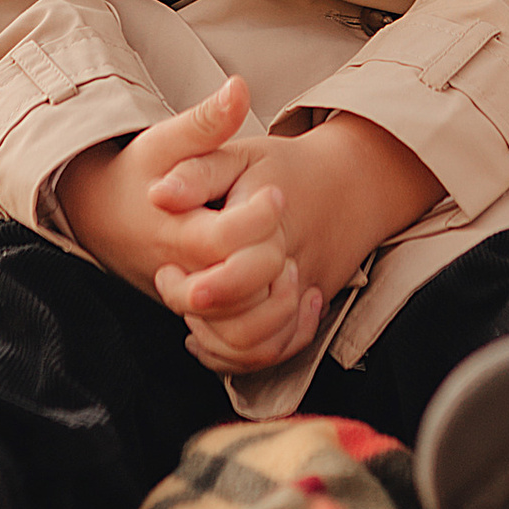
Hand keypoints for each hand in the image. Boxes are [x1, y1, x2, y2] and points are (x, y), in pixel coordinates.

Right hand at [59, 82, 310, 359]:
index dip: (256, 219)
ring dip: (279, 306)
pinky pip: (239, 343)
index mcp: (178, 232)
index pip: (225, 240)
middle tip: (287, 234)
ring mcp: (192, 299)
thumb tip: (239, 87)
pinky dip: (273, 330)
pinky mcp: (199, 313)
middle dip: (273, 262)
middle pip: (240, 288)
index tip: (273, 193)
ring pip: (241, 329)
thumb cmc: (137, 173)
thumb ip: (205, 121)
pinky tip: (296, 295)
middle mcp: (186, 274)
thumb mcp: (165, 142)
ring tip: (294, 268)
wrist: (98, 215)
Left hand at [166, 110, 442, 371]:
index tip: (165, 269)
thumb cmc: (283, 168)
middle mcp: (290, 267)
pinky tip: (212, 331)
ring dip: (217, 339)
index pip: (229, 280)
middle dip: (198, 314)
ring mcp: (303, 294)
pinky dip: (241, 354)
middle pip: (244, 325)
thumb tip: (158, 195)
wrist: (350, 182)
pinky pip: (277, 350)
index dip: (188, 288)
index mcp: (269, 229)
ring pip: (261, 347)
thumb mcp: (239, 155)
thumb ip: (198, 172)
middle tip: (172, 281)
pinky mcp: (306, 310)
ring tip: (193, 305)